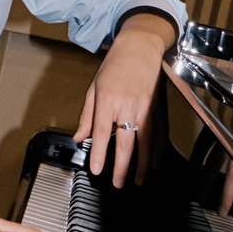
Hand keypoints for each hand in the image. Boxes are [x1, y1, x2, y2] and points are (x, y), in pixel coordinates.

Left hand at [75, 14, 174, 185]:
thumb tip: (79, 136)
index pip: (101, 133)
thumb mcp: (93, 87)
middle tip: (117, 183)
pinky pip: (152, 134)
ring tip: (136, 180)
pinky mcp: (153, 108)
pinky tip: (150, 164)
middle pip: (124, 143)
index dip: (99, 153)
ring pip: (142, 142)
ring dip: (139, 164)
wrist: (139, 47)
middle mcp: (126, 106)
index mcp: (107, 100)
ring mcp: (142, 108)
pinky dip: (152, 151)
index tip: (96, 168)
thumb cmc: (115, 64)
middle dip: (121, 167)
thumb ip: (87, 115)